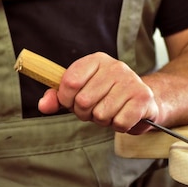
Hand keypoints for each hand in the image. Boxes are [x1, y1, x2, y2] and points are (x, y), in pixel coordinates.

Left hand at [38, 52, 157, 133]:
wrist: (145, 100)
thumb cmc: (107, 96)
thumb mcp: (81, 93)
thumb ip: (59, 98)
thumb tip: (43, 105)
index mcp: (96, 60)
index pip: (70, 81)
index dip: (66, 99)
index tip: (73, 102)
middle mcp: (115, 66)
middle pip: (83, 101)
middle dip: (86, 114)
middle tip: (96, 110)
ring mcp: (131, 81)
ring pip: (101, 114)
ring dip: (103, 121)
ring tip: (112, 112)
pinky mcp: (143, 98)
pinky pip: (119, 122)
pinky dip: (119, 126)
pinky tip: (124, 116)